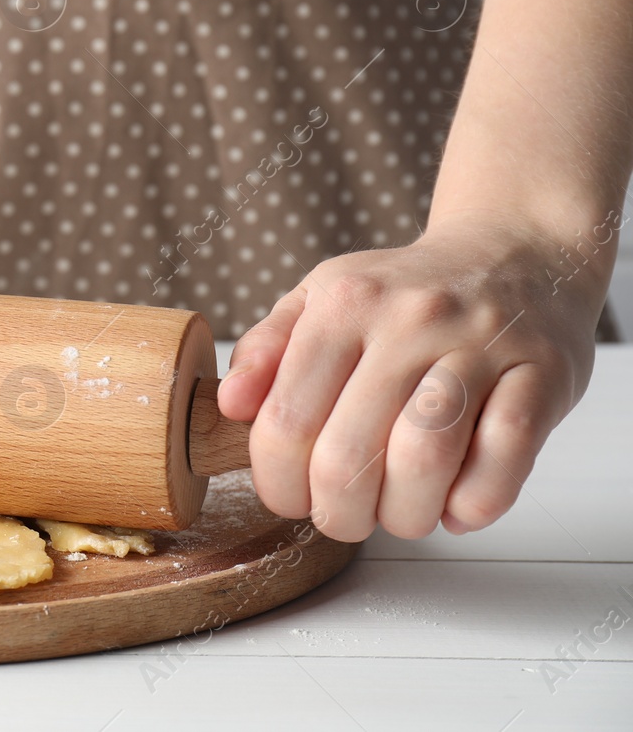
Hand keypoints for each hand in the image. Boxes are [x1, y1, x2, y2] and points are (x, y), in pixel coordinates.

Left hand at [218, 217, 602, 541]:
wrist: (515, 253)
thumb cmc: (404, 292)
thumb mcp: (321, 297)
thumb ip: (267, 348)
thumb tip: (228, 403)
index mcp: (342, 304)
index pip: (285, 419)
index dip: (277, 482)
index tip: (289, 498)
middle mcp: (408, 320)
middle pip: (348, 455)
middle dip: (337, 513)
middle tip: (343, 517)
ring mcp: (479, 346)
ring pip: (423, 460)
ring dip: (404, 515)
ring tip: (400, 514)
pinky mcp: (542, 374)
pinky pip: (504, 460)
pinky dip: (473, 504)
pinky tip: (456, 505)